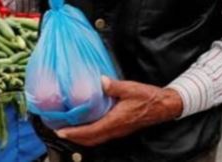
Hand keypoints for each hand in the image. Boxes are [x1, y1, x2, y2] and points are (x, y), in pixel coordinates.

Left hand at [56, 77, 183, 146]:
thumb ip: (114, 86)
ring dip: (81, 137)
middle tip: (58, 130)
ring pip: (95, 139)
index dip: (75, 133)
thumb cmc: (148, 98)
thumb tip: (101, 81)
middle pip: (90, 139)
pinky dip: (89, 133)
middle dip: (73, 137)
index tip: (61, 131)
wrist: (164, 106)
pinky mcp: (120, 128)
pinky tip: (84, 126)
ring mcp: (118, 131)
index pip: (91, 131)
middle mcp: (116, 129)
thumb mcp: (131, 88)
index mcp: (116, 121)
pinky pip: (101, 135)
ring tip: (67, 129)